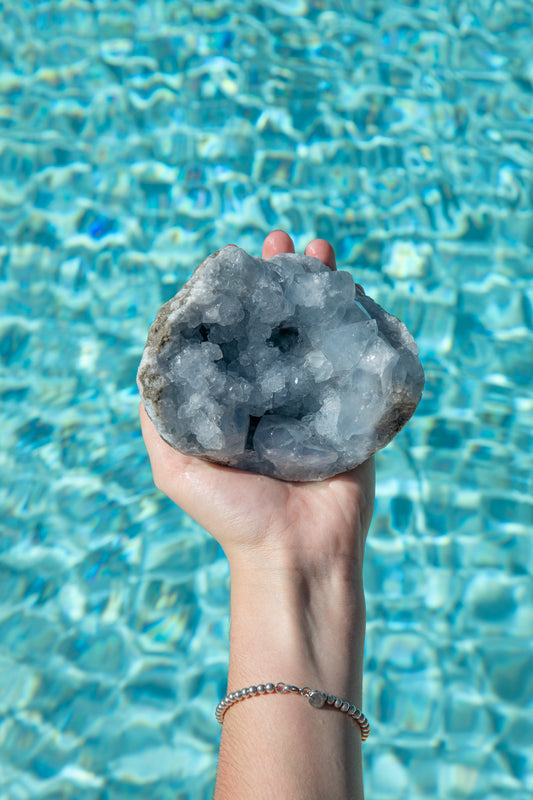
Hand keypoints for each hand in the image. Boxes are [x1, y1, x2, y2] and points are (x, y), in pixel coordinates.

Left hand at [139, 230, 374, 572]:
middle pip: (278, 321)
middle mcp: (274, 391)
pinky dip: (356, 320)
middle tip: (279, 243)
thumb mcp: (175, 466)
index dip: (233, 295)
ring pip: (318, 328)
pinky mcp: (353, 408)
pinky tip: (351, 289)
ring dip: (318, 285)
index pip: (235, 333)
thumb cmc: (231, 513)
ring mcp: (316, 397)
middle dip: (278, 278)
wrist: (295, 552)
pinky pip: (357, 356)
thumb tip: (150, 361)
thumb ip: (160, 418)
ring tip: (317, 249)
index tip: (234, 262)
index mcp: (236, 399)